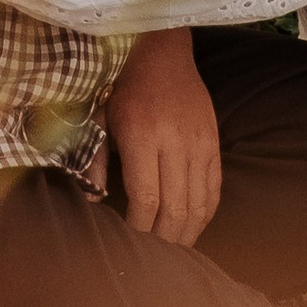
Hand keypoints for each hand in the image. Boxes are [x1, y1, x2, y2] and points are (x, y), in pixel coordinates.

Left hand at [106, 28, 221, 247]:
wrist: (162, 51)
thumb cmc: (124, 87)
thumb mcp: (100, 117)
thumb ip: (95, 159)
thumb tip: (93, 199)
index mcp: (142, 135)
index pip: (146, 199)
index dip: (139, 228)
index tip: (129, 241)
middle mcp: (175, 142)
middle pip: (175, 208)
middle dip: (163, 239)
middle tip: (152, 255)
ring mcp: (200, 143)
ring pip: (198, 205)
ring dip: (186, 234)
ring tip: (172, 249)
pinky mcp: (214, 143)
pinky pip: (214, 190)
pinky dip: (204, 215)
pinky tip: (191, 226)